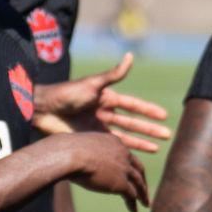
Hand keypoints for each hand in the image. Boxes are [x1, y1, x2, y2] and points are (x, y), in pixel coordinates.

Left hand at [34, 53, 170, 152]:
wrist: (43, 110)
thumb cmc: (66, 93)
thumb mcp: (93, 83)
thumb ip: (114, 74)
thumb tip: (131, 55)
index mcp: (106, 97)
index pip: (133, 105)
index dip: (148, 110)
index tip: (164, 116)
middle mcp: (104, 112)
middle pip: (133, 122)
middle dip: (150, 129)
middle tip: (168, 135)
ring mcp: (98, 127)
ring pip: (125, 136)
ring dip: (141, 141)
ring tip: (158, 148)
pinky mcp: (90, 139)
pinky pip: (111, 146)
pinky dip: (124, 150)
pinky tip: (135, 156)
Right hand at [64, 132, 149, 211]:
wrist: (68, 154)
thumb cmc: (66, 151)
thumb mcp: (80, 147)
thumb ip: (86, 153)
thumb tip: (79, 159)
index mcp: (114, 142)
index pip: (127, 155)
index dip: (130, 166)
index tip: (132, 174)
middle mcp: (123, 153)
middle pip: (138, 168)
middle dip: (142, 180)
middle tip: (144, 190)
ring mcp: (124, 168)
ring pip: (138, 183)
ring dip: (143, 194)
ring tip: (145, 204)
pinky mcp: (121, 182)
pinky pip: (131, 195)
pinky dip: (134, 203)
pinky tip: (134, 211)